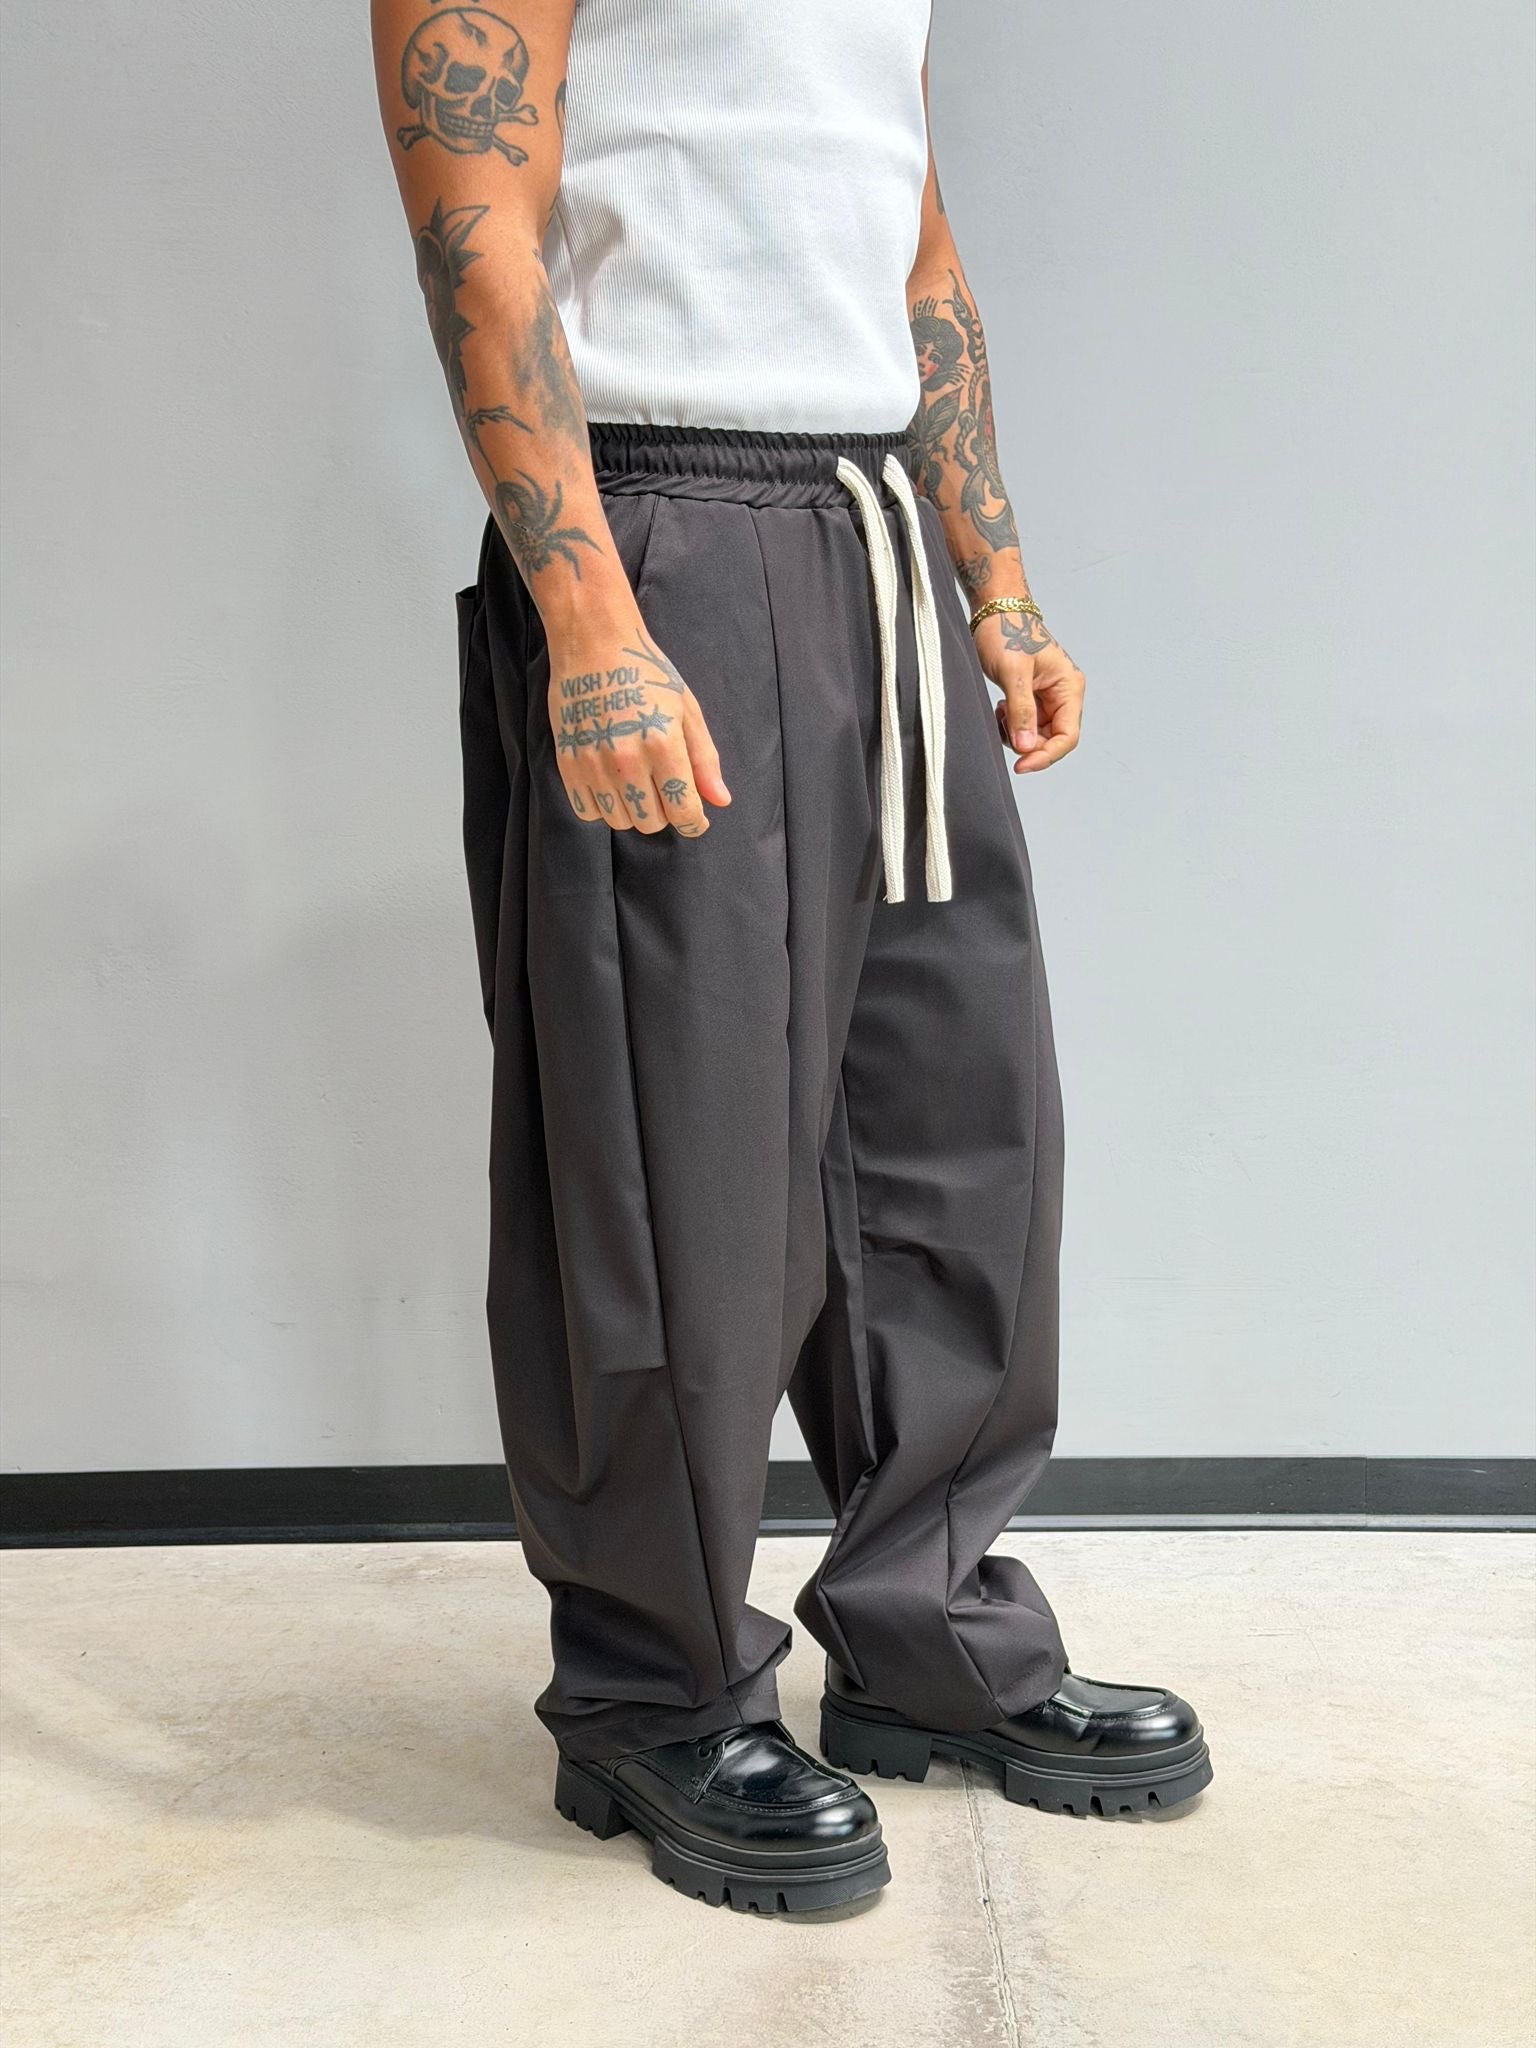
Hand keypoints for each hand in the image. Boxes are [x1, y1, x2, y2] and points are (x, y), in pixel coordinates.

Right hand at [547, 623, 730, 834]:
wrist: (594, 643)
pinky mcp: (568, 762)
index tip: (695, 819)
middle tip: (663, 788)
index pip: (683, 811)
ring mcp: (593, 763)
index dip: (694, 822)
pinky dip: (602, 807)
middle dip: (664, 812)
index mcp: (663, 744)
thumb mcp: (686, 710)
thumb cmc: (646, 672)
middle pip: (651, 822)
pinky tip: (611, 784)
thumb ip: (704, 759)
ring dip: (633, 810)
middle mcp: (627, 759)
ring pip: (619, 821)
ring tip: (636, 782)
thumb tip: (720, 801)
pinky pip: (586, 811)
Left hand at [974, 612, 1085, 774]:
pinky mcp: (1031, 697)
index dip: (1045, 755)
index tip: (1021, 765)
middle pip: (1052, 739)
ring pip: (1036, 735)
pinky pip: (1025, 725)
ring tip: (1000, 711)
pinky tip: (1000, 708)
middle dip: (1028, 743)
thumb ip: (1021, 712)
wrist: (994, 611)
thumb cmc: (1007, 631)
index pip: (1067, 736)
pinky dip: (1010, 726)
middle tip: (1004, 728)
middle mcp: (1062, 694)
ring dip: (1017, 734)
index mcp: (1069, 687)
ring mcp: (1047, 697)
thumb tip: (1025, 747)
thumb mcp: (1013, 673)